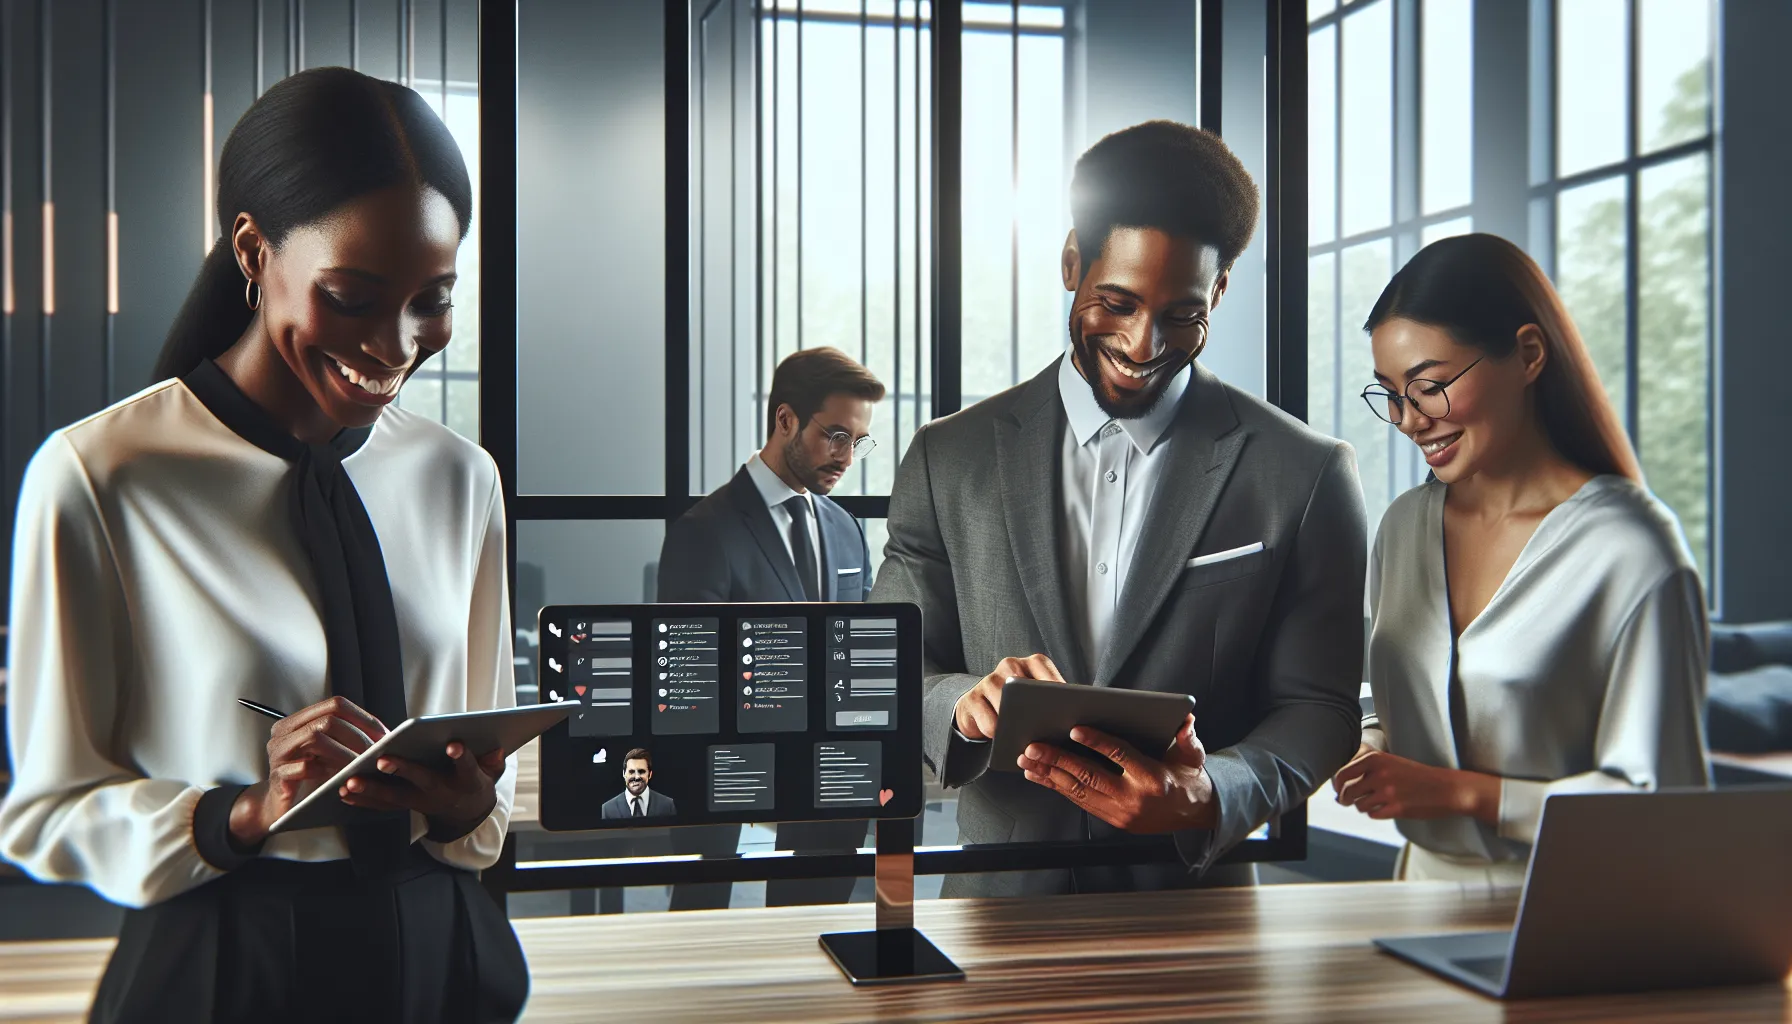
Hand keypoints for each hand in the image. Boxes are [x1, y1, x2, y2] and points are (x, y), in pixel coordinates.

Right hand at [229, 696, 388, 848]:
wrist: (281, 807)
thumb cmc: (311, 778)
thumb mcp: (330, 753)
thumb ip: (346, 739)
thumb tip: (386, 736)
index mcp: (299, 721)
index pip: (335, 705)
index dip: (363, 717)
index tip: (384, 734)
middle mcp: (284, 732)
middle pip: (327, 720)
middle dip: (357, 736)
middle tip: (376, 753)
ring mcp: (278, 753)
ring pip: (315, 738)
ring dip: (345, 753)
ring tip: (362, 765)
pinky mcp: (277, 776)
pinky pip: (304, 767)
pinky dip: (327, 771)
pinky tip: (340, 780)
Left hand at [340, 742, 508, 840]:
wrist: (466, 812)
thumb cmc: (476, 781)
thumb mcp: (491, 772)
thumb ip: (493, 762)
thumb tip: (497, 750)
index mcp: (466, 781)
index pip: (466, 767)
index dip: (462, 757)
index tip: (454, 745)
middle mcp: (442, 793)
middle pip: (421, 781)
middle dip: (402, 770)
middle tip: (383, 760)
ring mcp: (422, 802)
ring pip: (395, 797)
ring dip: (371, 790)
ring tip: (349, 782)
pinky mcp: (406, 807)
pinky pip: (382, 806)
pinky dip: (362, 800)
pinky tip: (343, 792)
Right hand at [953, 653, 1064, 740]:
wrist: (980, 711)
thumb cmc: (1020, 708)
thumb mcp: (1040, 701)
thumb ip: (1056, 703)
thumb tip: (1080, 719)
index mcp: (1032, 663)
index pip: (1048, 674)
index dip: (1057, 694)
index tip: (1065, 712)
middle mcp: (1010, 665)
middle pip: (1025, 687)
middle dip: (1035, 710)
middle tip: (1045, 728)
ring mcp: (988, 680)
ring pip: (1005, 705)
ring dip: (1016, 725)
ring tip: (1024, 739)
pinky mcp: (970, 699)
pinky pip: (990, 723)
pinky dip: (999, 735)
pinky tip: (1004, 741)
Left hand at [1018, 713, 1216, 832]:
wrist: (1193, 814)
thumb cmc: (1187, 777)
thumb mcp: (1193, 755)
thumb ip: (1188, 737)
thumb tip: (1186, 720)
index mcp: (1153, 778)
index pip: (1120, 756)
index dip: (1097, 742)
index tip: (1074, 730)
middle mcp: (1133, 798)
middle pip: (1089, 776)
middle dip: (1058, 760)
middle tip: (1033, 746)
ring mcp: (1120, 812)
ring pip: (1078, 791)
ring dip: (1049, 774)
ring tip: (1027, 760)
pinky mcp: (1112, 819)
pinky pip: (1079, 801)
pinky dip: (1056, 787)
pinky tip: (1038, 776)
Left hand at [1331, 748, 1496, 821]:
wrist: (1447, 788)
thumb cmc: (1418, 775)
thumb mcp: (1391, 762)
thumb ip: (1367, 769)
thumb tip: (1340, 787)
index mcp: (1376, 759)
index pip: (1342, 773)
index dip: (1337, 784)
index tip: (1338, 789)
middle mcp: (1379, 774)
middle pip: (1347, 791)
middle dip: (1345, 798)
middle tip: (1347, 800)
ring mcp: (1387, 792)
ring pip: (1358, 805)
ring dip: (1362, 806)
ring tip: (1373, 803)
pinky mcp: (1395, 808)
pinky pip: (1373, 814)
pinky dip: (1375, 813)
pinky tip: (1385, 808)